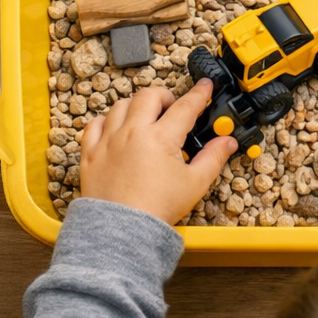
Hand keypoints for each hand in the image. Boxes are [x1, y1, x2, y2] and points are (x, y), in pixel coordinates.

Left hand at [78, 79, 235, 225]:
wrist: (122, 230)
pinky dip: (105, 121)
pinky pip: (94, 125)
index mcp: (160, 138)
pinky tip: (114, 128)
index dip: (199, 93)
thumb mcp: (194, 183)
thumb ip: (213, 158)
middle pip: (148, 96)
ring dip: (135, 106)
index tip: (205, 86)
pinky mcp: (91, 153)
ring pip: (120, 106)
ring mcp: (108, 141)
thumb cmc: (156, 209)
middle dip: (164, 96)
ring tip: (144, 117)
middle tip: (172, 108)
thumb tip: (227, 142)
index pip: (185, 106)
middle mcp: (132, 133)